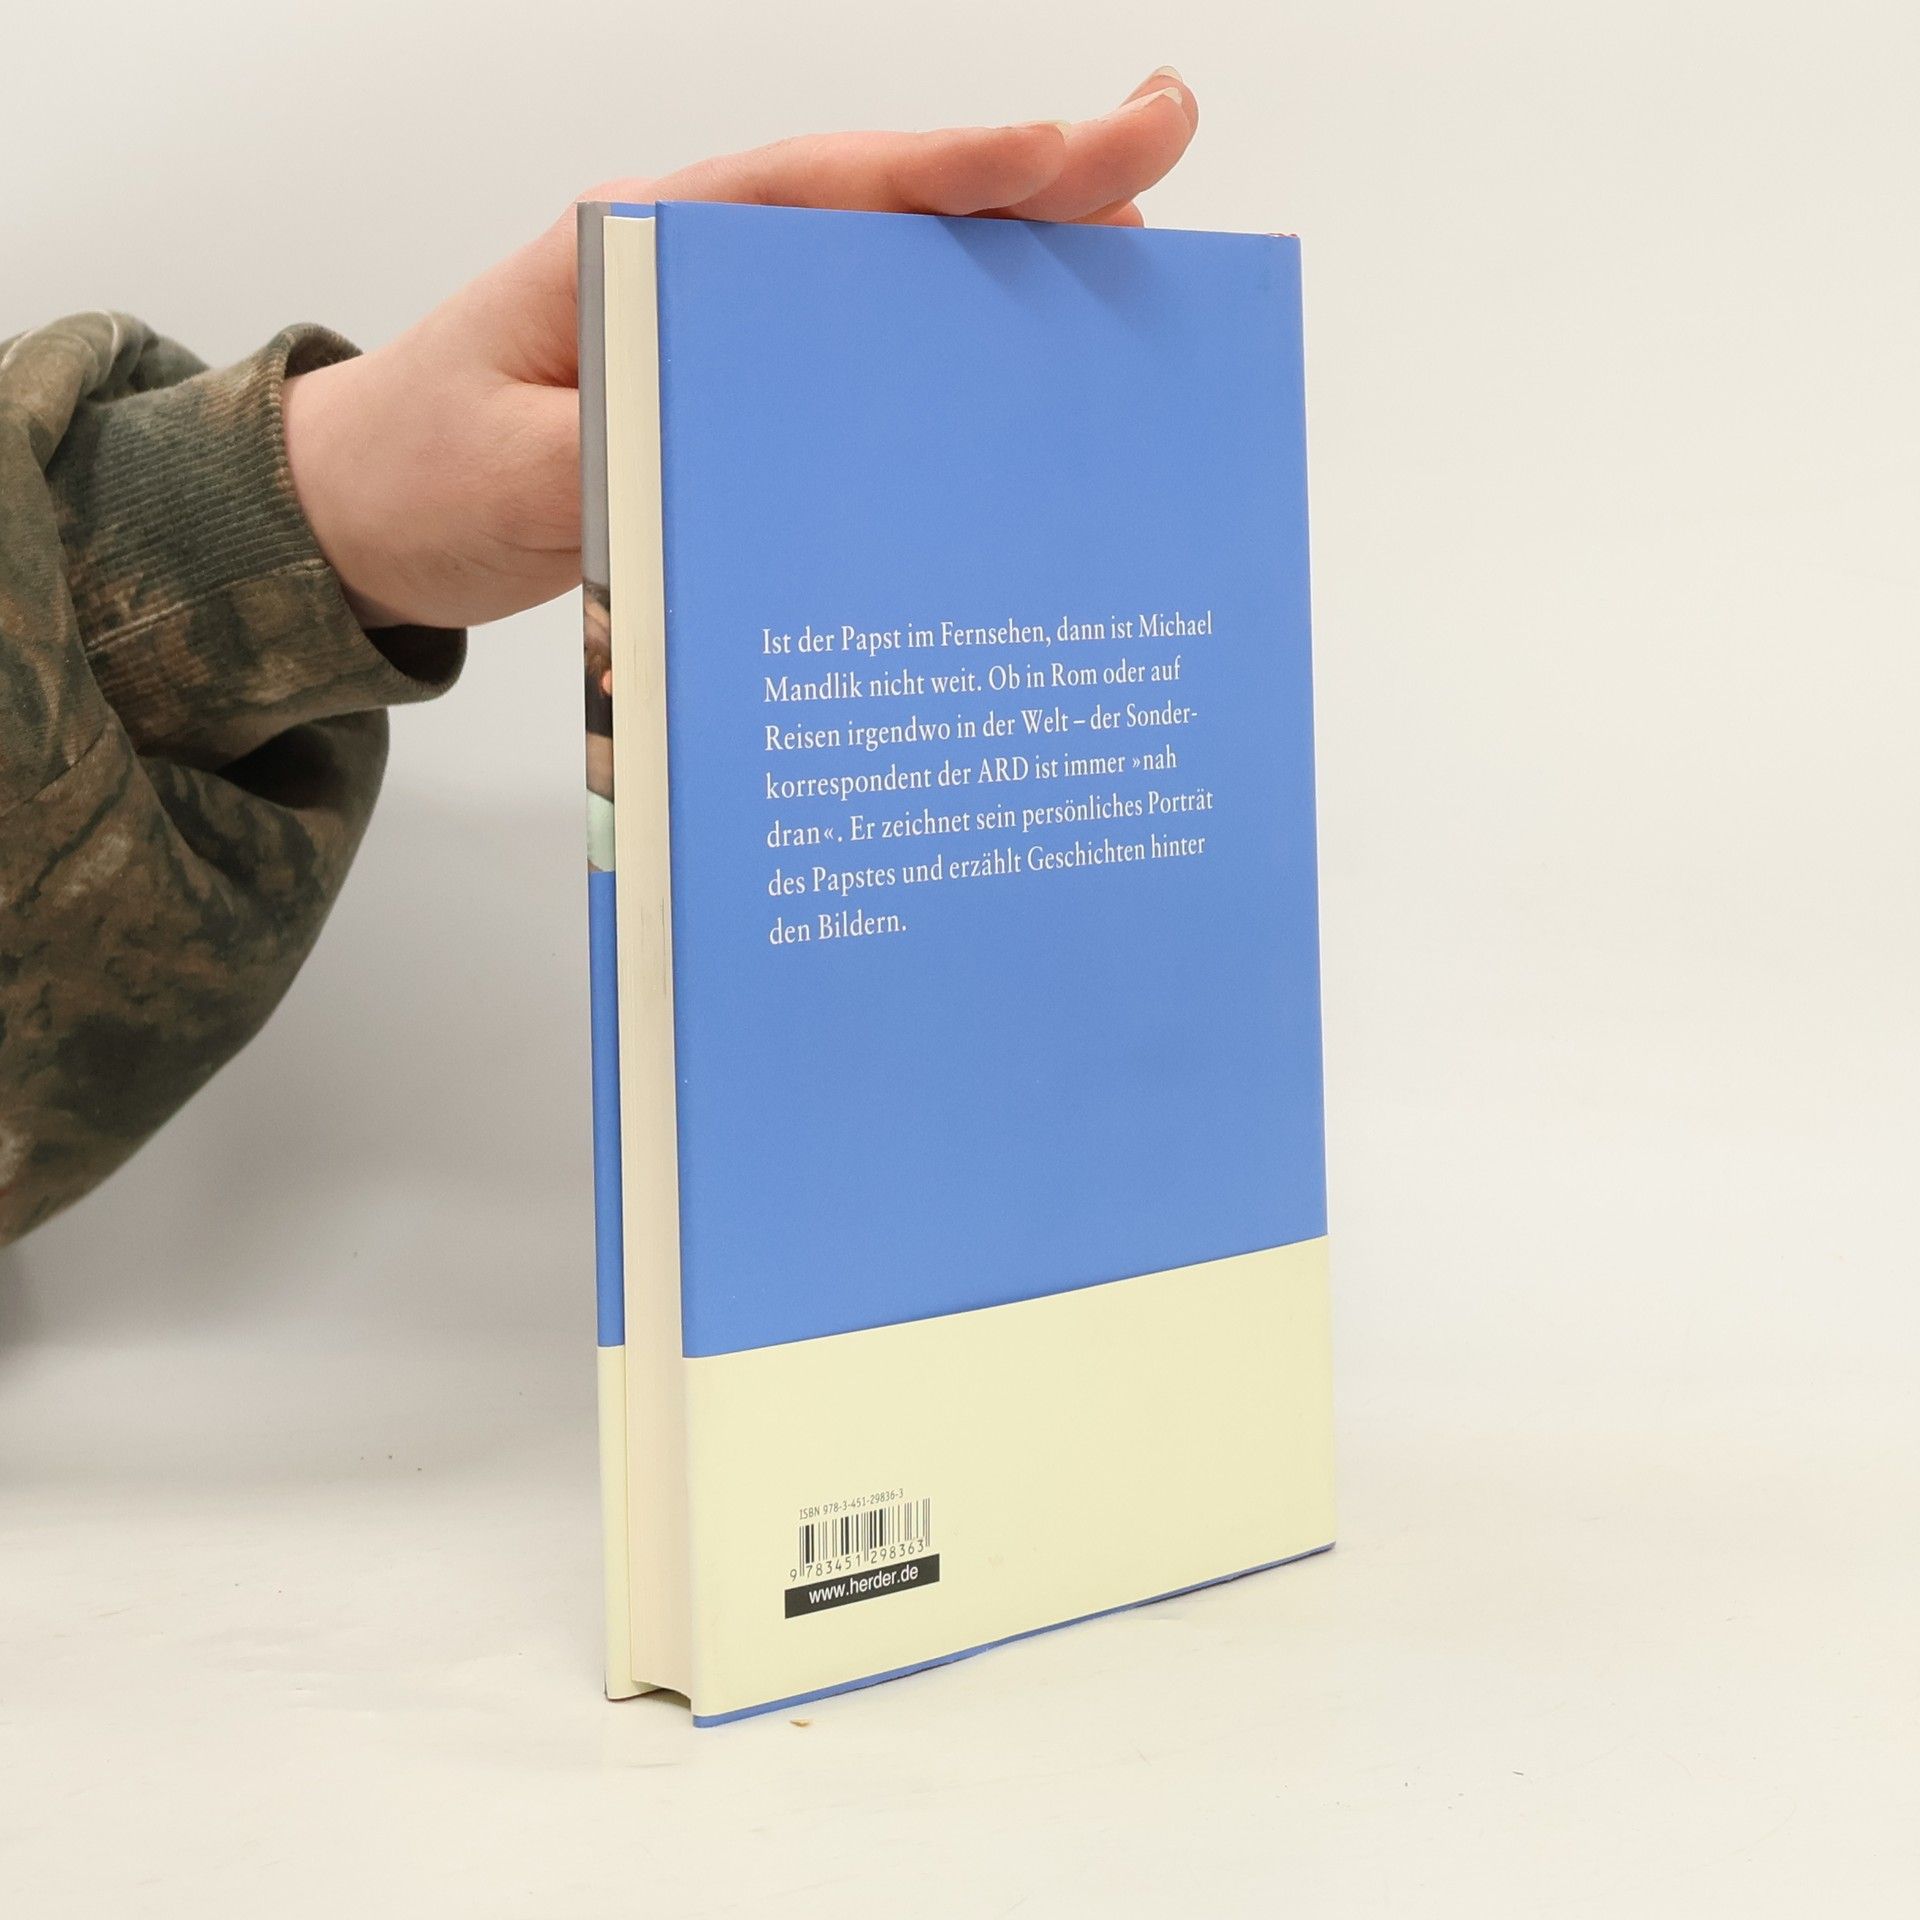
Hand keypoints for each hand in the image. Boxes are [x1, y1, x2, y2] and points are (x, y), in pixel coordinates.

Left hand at [283, 71, 1198, 632]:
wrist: (363, 520)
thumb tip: (748, 462)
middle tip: (1163, 181)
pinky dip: (945, 387)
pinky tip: (1019, 408)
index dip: (967, 167)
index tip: (1093, 150)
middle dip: (1028, 200)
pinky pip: (862, 389)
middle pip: (890, 226)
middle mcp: (708, 279)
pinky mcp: (739, 418)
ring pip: (891, 301)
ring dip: (1005, 290)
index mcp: (652, 248)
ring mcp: (731, 349)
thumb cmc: (417, 472)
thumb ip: (614, 456)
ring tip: (1130, 283)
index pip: (832, 189)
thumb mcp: (506, 470)